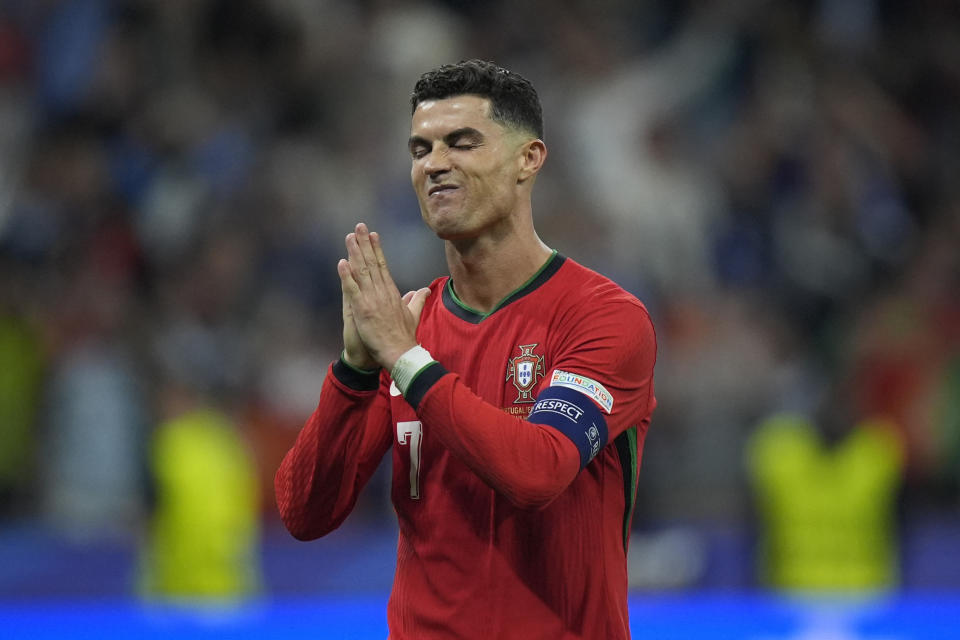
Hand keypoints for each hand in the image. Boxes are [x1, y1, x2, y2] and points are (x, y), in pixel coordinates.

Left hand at [337, 223, 430, 370]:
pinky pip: (352, 289)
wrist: (400, 353)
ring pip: (362, 271)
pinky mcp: (362, 310)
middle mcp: (382, 292)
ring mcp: (372, 300)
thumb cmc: (405, 336)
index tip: (372, 234)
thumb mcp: (413, 315)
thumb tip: (425, 290)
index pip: (382, 265)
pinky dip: (347, 276)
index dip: (376, 249)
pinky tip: (342, 262)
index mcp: (392, 292)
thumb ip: (417, 300)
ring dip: (355, 253)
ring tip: (349, 237)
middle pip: (371, 263)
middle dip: (364, 243)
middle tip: (359, 226)